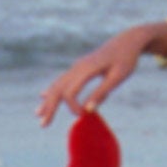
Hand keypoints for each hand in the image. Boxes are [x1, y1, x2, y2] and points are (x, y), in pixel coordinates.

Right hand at [37, 22, 161, 126]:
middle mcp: (78, 67)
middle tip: (43, 125)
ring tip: (38, 115)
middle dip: (50, 107)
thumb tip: (88, 110)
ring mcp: (77, 66)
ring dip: (48, 100)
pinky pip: (62, 79)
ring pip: (57, 84)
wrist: (128, 41)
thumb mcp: (118, 76)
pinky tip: (44, 95)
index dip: (72, 106)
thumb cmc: (126, 59)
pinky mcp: (79, 67)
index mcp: (87, 69)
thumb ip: (102, 92)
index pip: (70, 91)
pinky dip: (53, 89)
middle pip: (58, 89)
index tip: (83, 115)